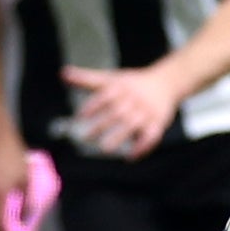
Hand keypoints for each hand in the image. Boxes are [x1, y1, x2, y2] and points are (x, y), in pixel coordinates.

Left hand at [63, 61, 183, 158]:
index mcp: (121, 87)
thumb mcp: (110, 78)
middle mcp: (134, 99)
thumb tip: (63, 73)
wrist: (166, 82)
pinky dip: (143, 147)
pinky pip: (152, 135)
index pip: (106, 95)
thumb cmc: (132, 83)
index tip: (80, 116)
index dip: (93, 105)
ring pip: (133, 125)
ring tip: (104, 148)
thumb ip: (87, 79)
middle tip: (84, 138)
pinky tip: (131, 157)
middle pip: (117, 112)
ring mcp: (147, 112)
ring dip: (120, 136)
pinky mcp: (158, 123)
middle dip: (102, 125)